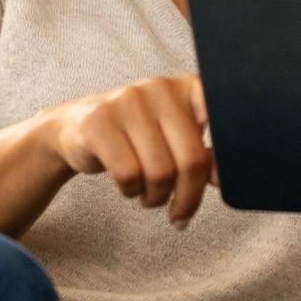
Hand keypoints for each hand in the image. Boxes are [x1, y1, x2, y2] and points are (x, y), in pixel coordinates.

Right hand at [42, 72, 214, 229]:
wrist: (78, 126)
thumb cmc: (139, 135)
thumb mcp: (176, 137)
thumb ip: (202, 153)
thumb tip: (219, 179)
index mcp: (189, 87)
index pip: (221, 121)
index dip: (222, 159)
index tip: (215, 183)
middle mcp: (161, 87)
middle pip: (191, 159)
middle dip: (188, 196)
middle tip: (180, 213)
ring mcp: (128, 100)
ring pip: (160, 171)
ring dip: (157, 197)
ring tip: (149, 194)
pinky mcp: (99, 121)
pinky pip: (128, 174)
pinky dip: (131, 191)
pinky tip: (129, 186)